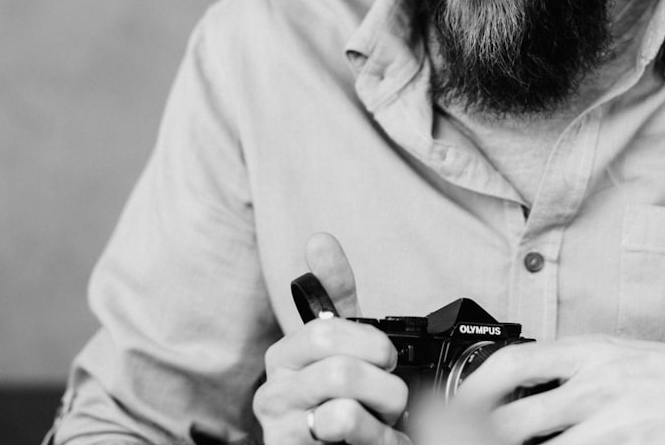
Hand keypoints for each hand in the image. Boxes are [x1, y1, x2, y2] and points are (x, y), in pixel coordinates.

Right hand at [253, 233, 410, 444]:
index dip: (370, 343)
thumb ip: (335, 292)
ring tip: (381, 418)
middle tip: (390, 392)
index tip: (386, 356)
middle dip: (383, 380)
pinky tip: (376, 438)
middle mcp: (275, 387)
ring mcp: (280, 423)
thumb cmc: (343, 399)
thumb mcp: (345, 344)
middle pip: (340, 368)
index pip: (324, 329)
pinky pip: (344, 427)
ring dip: (381, 411)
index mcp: (287, 353)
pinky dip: (377, 436)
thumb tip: (318, 240)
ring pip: (344, 402)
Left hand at [451, 335, 664, 444]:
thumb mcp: (615, 353)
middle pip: (515, 419)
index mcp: (589, 352)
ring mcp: (616, 424)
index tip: (456, 400)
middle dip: (483, 436)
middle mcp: (597, 385)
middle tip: (465, 439)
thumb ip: (569, 368)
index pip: (515, 362)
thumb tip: (518, 388)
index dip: (476, 384)